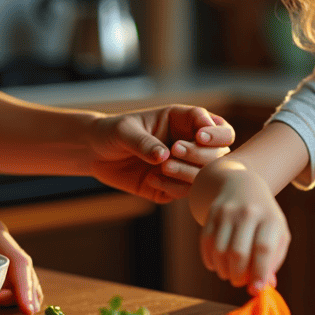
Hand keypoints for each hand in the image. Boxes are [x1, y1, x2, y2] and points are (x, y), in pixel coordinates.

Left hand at [0, 214, 42, 314]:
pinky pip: (10, 280)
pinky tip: (20, 305)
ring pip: (20, 274)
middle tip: (30, 312)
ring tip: (27, 310)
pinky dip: (16, 293)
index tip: (26, 303)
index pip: (16, 258)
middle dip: (28, 290)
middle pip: (23, 266)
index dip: (23, 282)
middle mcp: (0, 239)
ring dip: (25, 293)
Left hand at [88, 105, 233, 202]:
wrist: (94, 153)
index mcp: (184, 121)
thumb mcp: (124, 131)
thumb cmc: (112, 132)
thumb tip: (164, 157)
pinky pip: (185, 192)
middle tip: (175, 151)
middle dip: (202, 154)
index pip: (217, 126)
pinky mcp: (173, 186)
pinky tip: (151, 179)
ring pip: (206, 176)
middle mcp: (190, 144)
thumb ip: (144, 142)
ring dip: (189, 173)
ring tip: (163, 168)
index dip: (215, 132)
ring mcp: (183, 166)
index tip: (201, 136)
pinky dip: (173, 188)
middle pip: (220, 153)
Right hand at [200, 168, 289, 290]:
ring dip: (223, 270)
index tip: (256, 289)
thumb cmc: (265, 220)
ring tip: (229, 273)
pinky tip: (217, 264)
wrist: (244, 186)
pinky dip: (210, 261)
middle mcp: (249, 213)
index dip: (258, 272)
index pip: (263, 249)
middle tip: (239, 281)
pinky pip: (206, 244)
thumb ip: (273, 262)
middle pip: (238, 253)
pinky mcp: (211, 213)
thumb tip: (261, 288)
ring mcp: (228, 212)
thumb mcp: (278, 235)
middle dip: (237, 276)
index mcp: (270, 219)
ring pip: (219, 251)